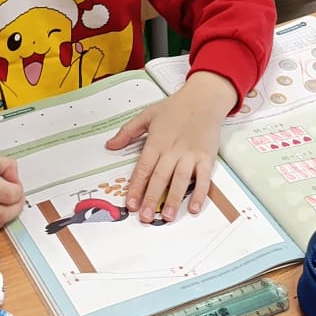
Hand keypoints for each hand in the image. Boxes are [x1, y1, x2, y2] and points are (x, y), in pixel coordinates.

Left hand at [106, 73, 236, 222]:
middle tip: (146, 217)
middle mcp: (173, 150)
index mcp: (157, 141)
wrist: (203, 98)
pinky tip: (194, 208)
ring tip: (167, 217)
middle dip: (152, 199)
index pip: (144, 168)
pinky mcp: (206, 158)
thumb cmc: (175, 107)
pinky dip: (200, 194)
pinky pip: (204, 179)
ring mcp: (190, 155)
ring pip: (180, 180)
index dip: (136, 187)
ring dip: (174, 200)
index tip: (130, 204)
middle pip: (160, 177)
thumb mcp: (147, 115)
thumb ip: (127, 132)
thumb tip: (110, 146)